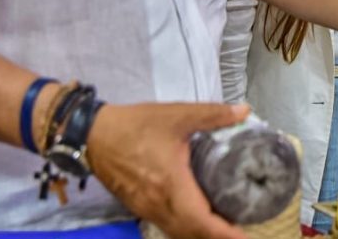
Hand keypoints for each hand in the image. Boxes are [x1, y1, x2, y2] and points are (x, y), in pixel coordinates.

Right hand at [87, 102, 250, 238]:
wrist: (92, 134)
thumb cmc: (136, 125)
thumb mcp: (177, 114)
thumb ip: (212, 114)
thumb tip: (244, 111)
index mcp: (172, 186)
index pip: (202, 223)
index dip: (226, 234)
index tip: (245, 237)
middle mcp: (159, 205)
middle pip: (192, 234)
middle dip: (218, 236)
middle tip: (240, 230)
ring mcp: (146, 209)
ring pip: (178, 232)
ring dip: (200, 234)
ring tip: (223, 226)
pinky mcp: (137, 207)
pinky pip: (165, 225)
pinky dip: (184, 228)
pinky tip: (195, 217)